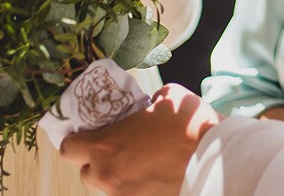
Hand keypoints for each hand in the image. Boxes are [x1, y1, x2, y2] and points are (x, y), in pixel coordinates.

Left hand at [60, 84, 219, 195]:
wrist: (215, 159)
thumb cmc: (189, 125)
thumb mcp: (169, 96)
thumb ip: (150, 101)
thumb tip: (152, 104)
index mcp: (105, 145)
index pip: (68, 148)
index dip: (78, 140)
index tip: (91, 135)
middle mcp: (106, 174)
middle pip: (86, 172)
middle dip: (100, 161)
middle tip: (122, 149)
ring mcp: (122, 194)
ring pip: (108, 186)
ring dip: (119, 175)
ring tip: (143, 164)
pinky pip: (128, 194)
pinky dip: (137, 186)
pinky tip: (156, 175)